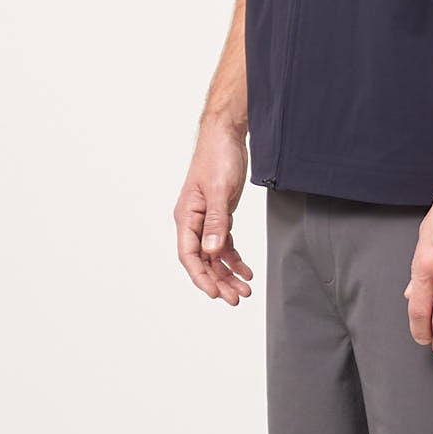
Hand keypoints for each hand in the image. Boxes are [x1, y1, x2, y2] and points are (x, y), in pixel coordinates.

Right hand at [174, 124, 254, 304]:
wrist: (226, 135)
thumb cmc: (218, 157)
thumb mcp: (220, 190)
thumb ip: (216, 222)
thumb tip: (211, 250)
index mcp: (186, 216)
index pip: (189, 255)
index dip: (201, 277)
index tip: (215, 294)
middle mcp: (193, 221)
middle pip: (203, 261)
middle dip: (218, 281)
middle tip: (237, 298)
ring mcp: (206, 220)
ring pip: (214, 256)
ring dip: (228, 274)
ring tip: (245, 289)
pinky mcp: (220, 216)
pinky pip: (224, 244)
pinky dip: (234, 259)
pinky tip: (246, 270)